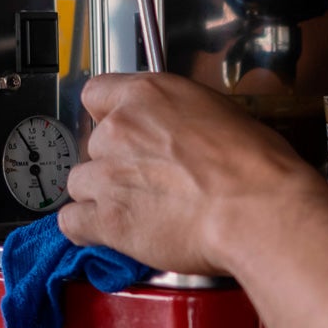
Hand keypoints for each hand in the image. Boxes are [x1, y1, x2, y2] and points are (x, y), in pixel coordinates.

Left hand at [58, 72, 327, 273]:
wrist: (255, 209)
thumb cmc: (255, 166)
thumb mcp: (221, 115)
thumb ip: (182, 120)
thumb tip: (181, 136)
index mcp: (147, 95)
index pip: (96, 95)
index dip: (108, 118)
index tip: (123, 134)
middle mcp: (119, 129)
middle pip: (93, 145)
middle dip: (114, 164)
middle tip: (148, 182)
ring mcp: (107, 175)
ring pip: (80, 184)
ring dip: (101, 197)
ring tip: (137, 211)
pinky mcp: (107, 219)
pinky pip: (72, 223)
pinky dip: (87, 230)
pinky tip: (111, 233)